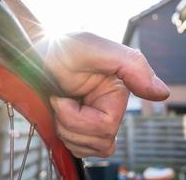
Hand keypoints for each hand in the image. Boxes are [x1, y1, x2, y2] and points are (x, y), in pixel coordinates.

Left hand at [40, 32, 169, 157]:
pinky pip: (81, 150)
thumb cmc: (62, 49)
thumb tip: (161, 93)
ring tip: (57, 109)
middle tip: (57, 103)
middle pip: (99, 142)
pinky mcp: (80, 128)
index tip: (60, 99)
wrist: (37, 57)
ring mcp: (93, 120)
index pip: (106, 126)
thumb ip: (131, 66)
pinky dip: (67, 140)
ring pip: (90, 148)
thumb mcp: (95, 49)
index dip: (78, 118)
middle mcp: (107, 109)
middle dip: (70, 126)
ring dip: (67, 132)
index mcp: (115, 93)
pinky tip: (59, 120)